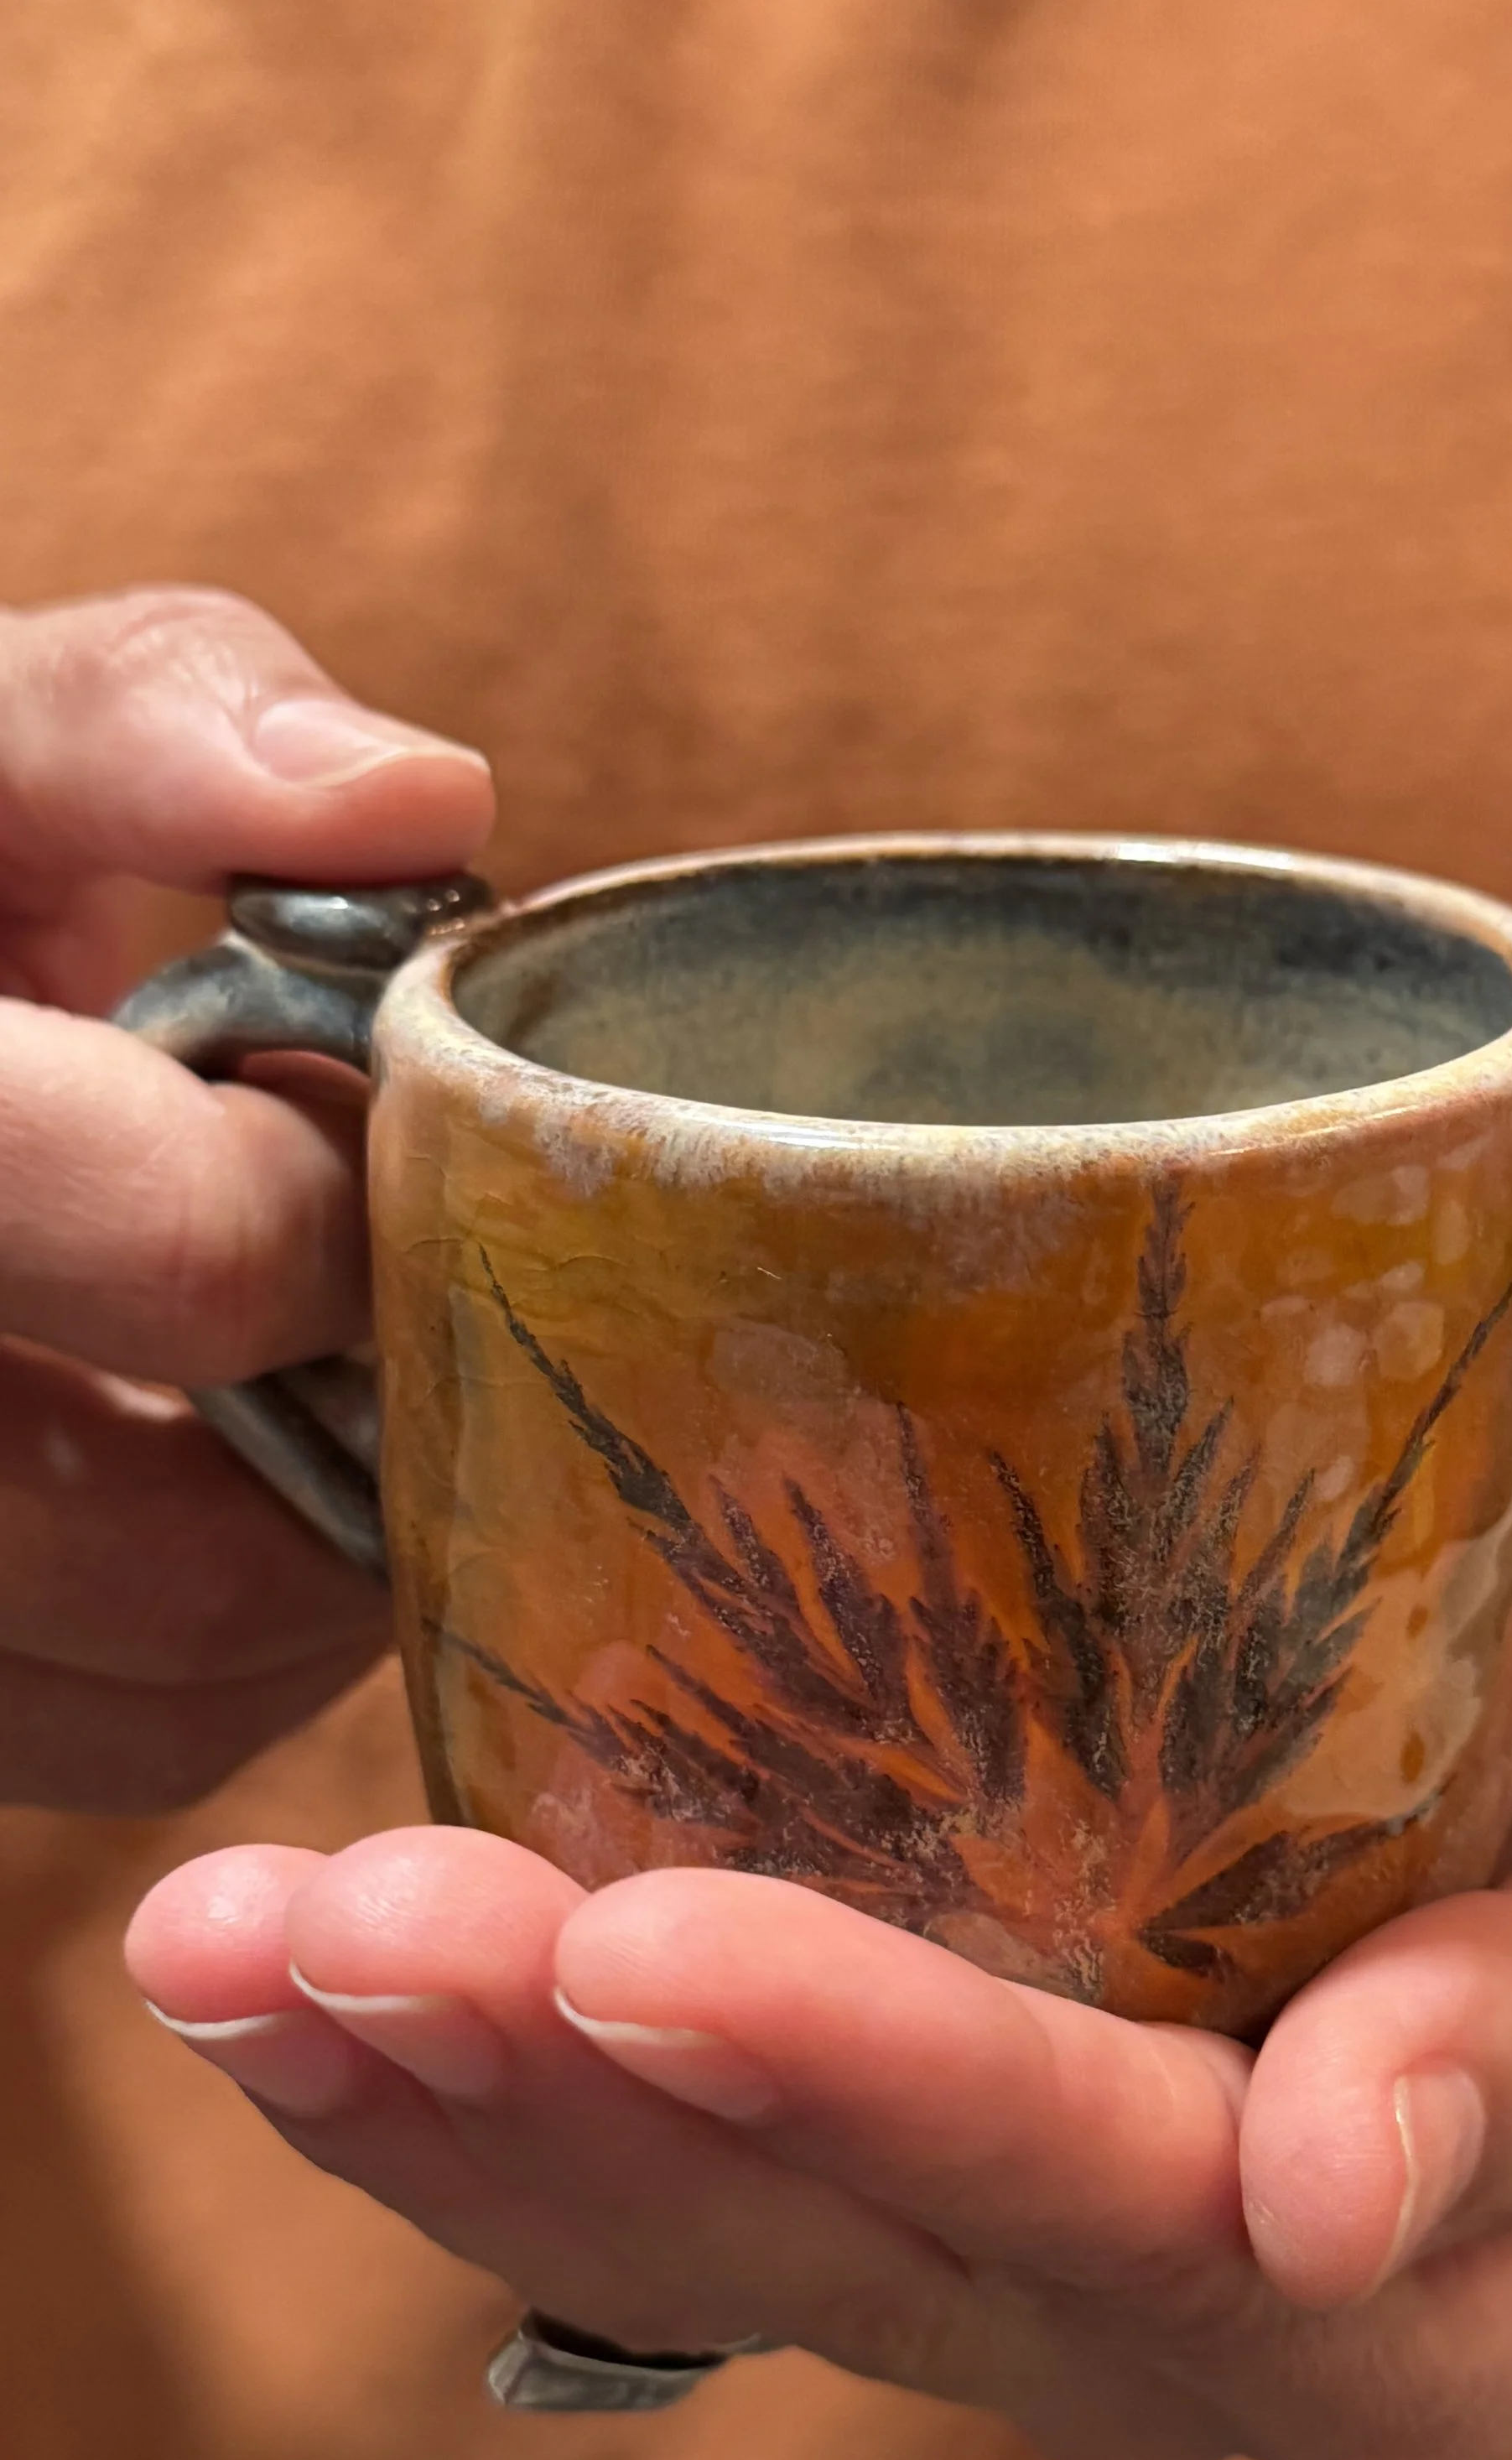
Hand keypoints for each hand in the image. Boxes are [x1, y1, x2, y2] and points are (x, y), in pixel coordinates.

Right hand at [0, 587, 492, 1808]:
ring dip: (321, 1533)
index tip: (358, 1116)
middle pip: (203, 1550)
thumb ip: (146, 724)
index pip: (196, 1250)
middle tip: (357, 1260)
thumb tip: (426, 798)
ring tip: (289, 1349)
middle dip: (355, 1402)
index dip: (347, 1190)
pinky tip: (224, 1460)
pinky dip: (236, 1631)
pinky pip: (138, 1735)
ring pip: (185, 1680)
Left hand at [125, 1496, 1511, 2459]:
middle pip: (847, 2234)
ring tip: (235, 1947)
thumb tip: (1341, 2190)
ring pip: (700, 2233)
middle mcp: (1165, 2345)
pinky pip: (658, 2186)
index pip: (1119, 2200)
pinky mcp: (888, 2189)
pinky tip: (300, 1991)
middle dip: (577, 2077)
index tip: (665, 1941)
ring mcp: (1000, 2286)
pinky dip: (468, 2094)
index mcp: (1398, 2305)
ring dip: (452, 2094)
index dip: (895, 2083)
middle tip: (335, 1920)